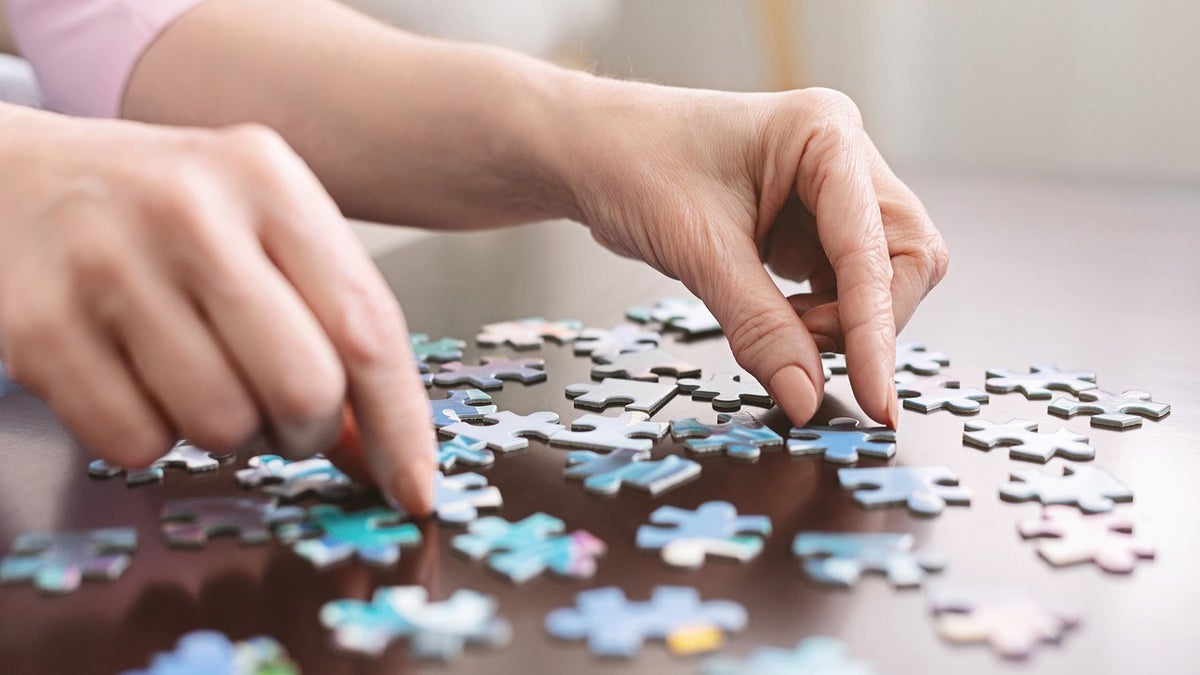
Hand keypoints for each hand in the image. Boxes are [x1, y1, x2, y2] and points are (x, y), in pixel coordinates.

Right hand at [0, 110, 434, 511]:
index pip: (366, 326)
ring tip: (203, 380)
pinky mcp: (39, 327)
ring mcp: (107, 266)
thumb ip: (331, 321)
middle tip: (284, 416)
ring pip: (221, 427)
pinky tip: (138, 379)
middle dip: (306, 431)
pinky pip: (137, 444)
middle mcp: (191, 212)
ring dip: (229, 434)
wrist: (15, 178)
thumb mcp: (262, 230)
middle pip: (301, 389)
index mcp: (266, 179)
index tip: (414, 484)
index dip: (400, 422)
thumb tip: (380, 450)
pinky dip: (152, 437)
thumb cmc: (165, 213)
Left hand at [565, 83, 948, 426]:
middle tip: (804, 351)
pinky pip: (846, 287)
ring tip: (777, 328)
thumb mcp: (696, 250)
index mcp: (826, 134)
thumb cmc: (634, 166)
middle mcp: (843, 158)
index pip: (874, 248)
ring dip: (843, 323)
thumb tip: (806, 397)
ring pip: (882, 279)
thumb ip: (758, 326)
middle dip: (866, 320)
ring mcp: (833, 194)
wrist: (592, 152)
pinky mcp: (814, 227)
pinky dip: (821, 319)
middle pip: (905, 259)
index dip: (875, 329)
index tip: (873, 397)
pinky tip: (776, 320)